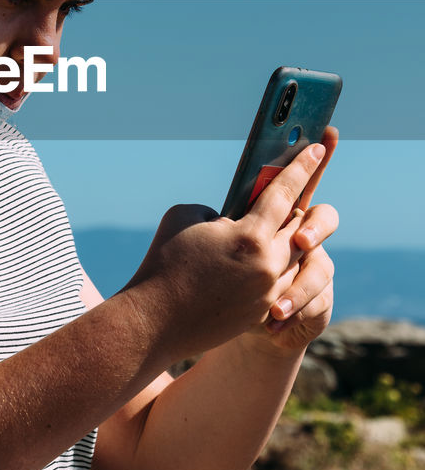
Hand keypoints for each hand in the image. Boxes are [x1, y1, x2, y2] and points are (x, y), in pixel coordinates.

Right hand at [125, 135, 338, 364]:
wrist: (154, 321)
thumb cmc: (164, 262)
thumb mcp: (186, 216)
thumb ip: (218, 210)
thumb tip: (232, 219)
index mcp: (250, 237)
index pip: (284, 193)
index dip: (300, 167)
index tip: (315, 148)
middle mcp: (268, 266)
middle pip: (298, 229)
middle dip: (295, 211)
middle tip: (291, 195)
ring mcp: (267, 294)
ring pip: (293, 259)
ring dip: (286, 242)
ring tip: (272, 231)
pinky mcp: (260, 313)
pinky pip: (279, 284)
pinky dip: (272, 269)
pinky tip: (256, 263)